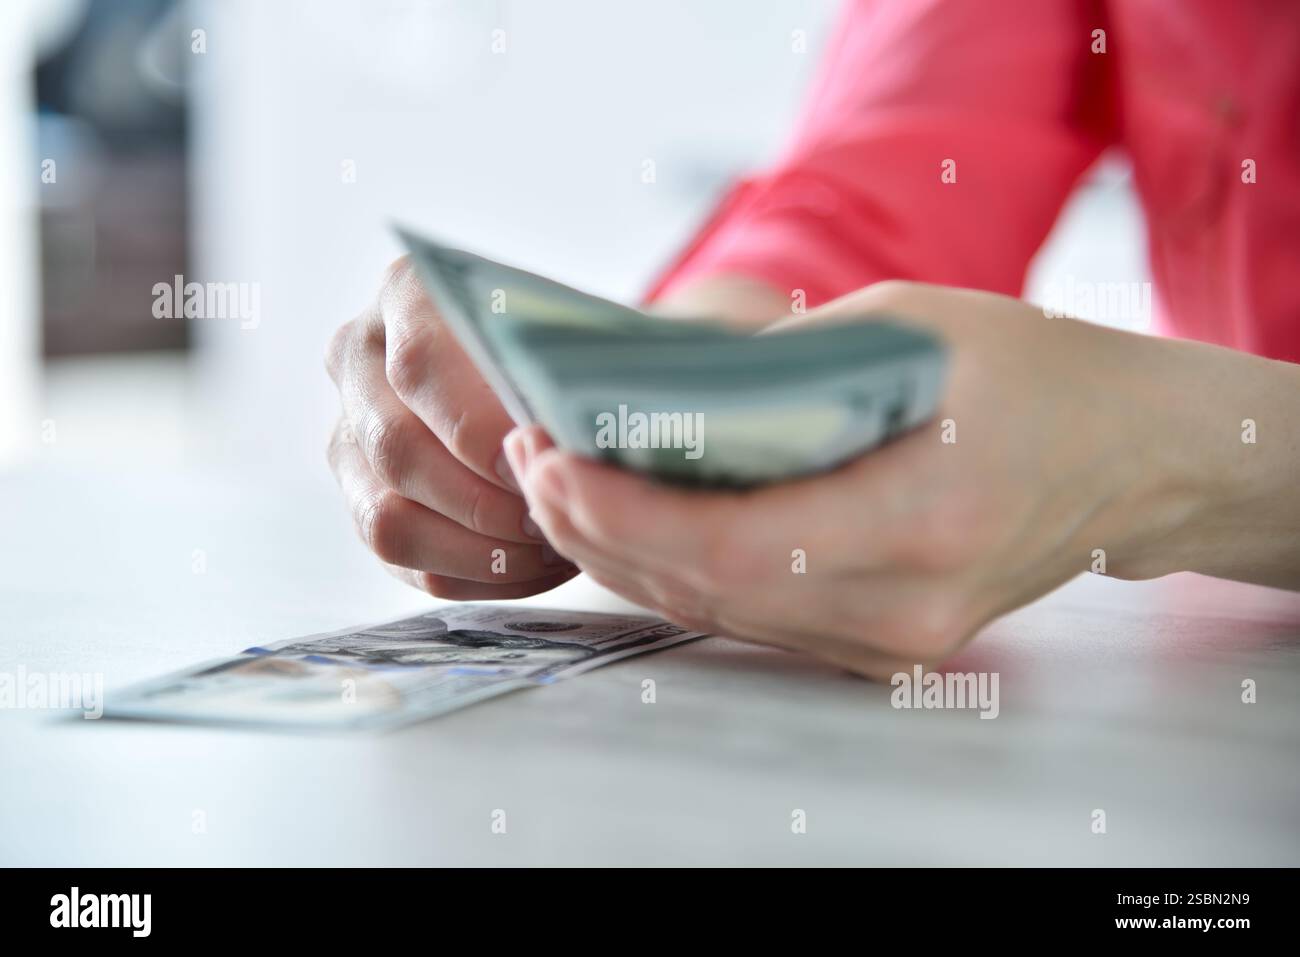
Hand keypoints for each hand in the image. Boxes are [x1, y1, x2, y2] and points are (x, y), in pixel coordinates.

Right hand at [325, 256, 577, 597]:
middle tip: (554, 518)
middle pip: (396, 450)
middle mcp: (359, 359)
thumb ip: (576, 366)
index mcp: (408, 293)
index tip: (539, 461)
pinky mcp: (362, 497)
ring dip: (479, 550)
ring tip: (551, 547)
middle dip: (484, 502)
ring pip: (387, 520)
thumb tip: (590, 434)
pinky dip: (476, 574)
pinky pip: (404, 562)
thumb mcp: (581, 329)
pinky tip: (534, 564)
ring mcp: (351, 433)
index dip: (478, 428)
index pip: (420, 366)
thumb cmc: (574, 344)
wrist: (553, 366)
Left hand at [505, 280, 1240, 677]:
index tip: (552, 459)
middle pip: (705, 590)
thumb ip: (778, 367)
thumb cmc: (1027, 373)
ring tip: (561, 483)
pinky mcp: (877, 645)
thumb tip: (650, 390)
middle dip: (598, 527)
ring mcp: (891, 641)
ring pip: (715, 613)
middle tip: (533, 457)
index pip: (733, 545)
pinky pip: (749, 617)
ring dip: (626, 553)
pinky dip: (678, 572)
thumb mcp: (905, 326)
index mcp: (923, 520)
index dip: (625, 512)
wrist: (1122, 458)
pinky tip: (631, 522)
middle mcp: (903, 606)